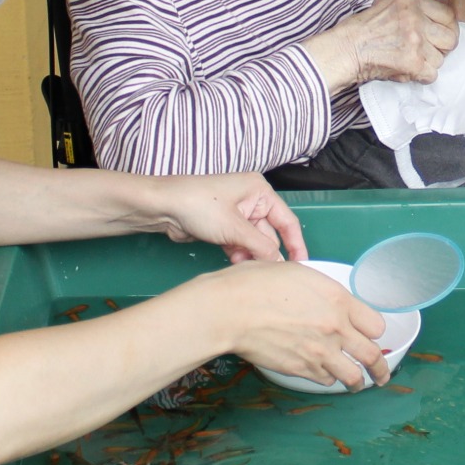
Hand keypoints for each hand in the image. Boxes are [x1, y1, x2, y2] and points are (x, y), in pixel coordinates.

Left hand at [144, 173, 306, 263]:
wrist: (162, 208)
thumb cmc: (197, 204)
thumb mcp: (234, 227)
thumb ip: (260, 246)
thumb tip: (279, 264)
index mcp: (259, 191)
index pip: (286, 220)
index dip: (296, 244)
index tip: (302, 265)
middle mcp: (250, 200)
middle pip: (269, 234)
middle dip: (265, 253)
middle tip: (265, 273)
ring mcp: (236, 214)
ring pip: (253, 242)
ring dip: (250, 256)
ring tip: (244, 267)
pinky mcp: (223, 226)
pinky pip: (239, 244)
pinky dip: (238, 254)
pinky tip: (234, 262)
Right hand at [196, 260, 390, 388]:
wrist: (230, 310)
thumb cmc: (255, 284)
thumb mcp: (298, 273)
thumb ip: (321, 291)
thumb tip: (326, 300)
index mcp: (338, 299)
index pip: (376, 324)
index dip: (375, 331)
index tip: (374, 335)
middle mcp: (335, 328)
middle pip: (372, 356)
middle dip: (381, 368)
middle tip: (382, 374)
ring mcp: (320, 352)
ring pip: (351, 376)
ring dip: (357, 381)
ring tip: (358, 385)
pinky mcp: (301, 369)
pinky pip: (325, 380)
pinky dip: (328, 379)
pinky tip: (326, 376)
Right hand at [306, 0, 459, 88]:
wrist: (345, 49)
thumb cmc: (361, 29)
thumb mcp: (386, 2)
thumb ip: (411, 5)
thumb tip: (434, 13)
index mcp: (411, 0)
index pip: (448, 16)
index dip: (446, 29)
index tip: (438, 37)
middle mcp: (416, 18)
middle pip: (451, 38)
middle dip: (442, 48)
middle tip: (429, 52)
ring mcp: (415, 41)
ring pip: (441, 59)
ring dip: (429, 64)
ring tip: (411, 61)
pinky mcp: (412, 62)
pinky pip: (432, 74)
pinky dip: (421, 77)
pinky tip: (408, 72)